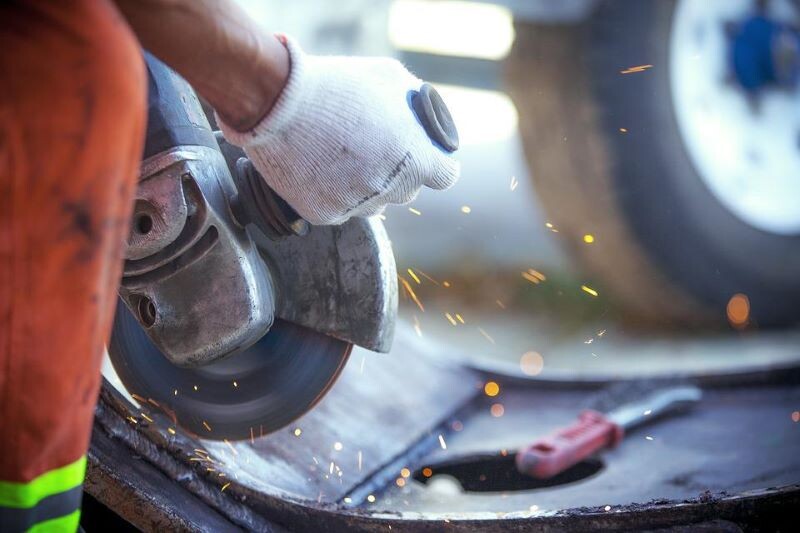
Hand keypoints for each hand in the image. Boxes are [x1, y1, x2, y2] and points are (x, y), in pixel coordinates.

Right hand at [218, 38, 459, 224]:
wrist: (278, 102)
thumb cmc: (337, 86)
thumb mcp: (389, 78)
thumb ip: (414, 102)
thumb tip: (422, 113)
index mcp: (415, 159)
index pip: (445, 176)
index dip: (436, 164)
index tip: (427, 158)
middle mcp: (390, 189)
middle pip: (407, 191)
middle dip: (398, 172)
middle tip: (374, 147)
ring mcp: (357, 205)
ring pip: (374, 203)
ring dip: (368, 185)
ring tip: (342, 154)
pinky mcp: (325, 214)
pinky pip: (340, 208)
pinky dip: (334, 192)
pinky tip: (320, 166)